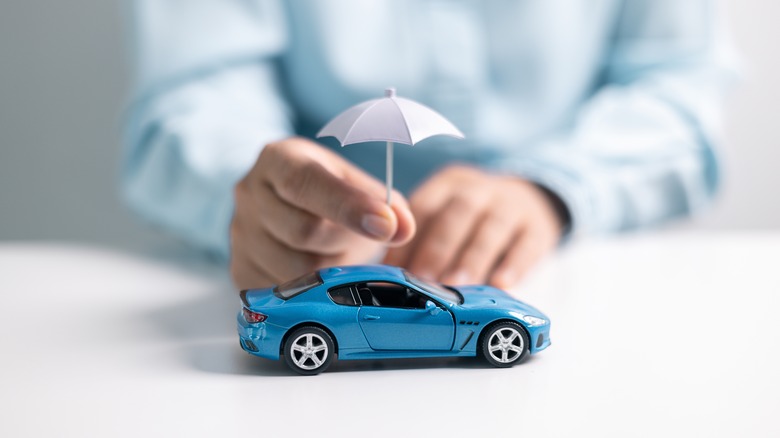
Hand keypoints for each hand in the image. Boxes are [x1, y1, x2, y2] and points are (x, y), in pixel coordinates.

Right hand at [231, 137, 414, 288]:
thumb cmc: (328, 194)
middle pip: (304, 231)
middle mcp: (249, 194)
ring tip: (335, 250)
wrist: (287, 210)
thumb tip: (404, 228)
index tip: (386, 224)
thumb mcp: (356, 185)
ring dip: (330, 268)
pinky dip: (311, 289)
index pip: (306, 183)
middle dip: (343, 240)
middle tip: (358, 236)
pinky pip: (285, 293)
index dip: (348, 206)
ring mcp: (240, 236)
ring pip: (297, 268)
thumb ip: (384, 202)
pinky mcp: (241, 272)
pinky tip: (319, 271)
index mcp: (278, 159)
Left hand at [384, 165, 563, 288]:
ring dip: (472, 257)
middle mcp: (479, 189)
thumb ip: (421, 244)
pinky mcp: (539, 227)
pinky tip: (500, 284)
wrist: (533, 202)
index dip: (406, 238)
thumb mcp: (447, 220)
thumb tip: (391, 282)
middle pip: (458, 211)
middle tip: (423, 279)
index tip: (394, 270)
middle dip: (438, 247)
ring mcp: (512, 205)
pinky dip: (513, 265)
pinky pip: (527, 244)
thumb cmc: (473, 222)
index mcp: (448, 184)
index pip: (424, 206)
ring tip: (456, 285)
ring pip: (491, 226)